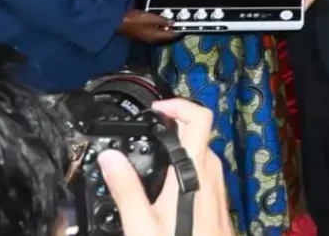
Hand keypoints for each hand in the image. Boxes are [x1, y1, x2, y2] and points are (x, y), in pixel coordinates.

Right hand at [98, 98, 232, 235]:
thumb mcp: (142, 225)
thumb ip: (126, 189)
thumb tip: (110, 158)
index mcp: (194, 171)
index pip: (199, 118)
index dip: (179, 105)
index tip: (157, 109)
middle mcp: (212, 174)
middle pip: (198, 136)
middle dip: (173, 132)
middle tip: (147, 136)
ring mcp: (218, 188)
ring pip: (201, 156)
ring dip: (179, 153)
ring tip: (151, 163)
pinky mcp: (218, 202)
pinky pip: (204, 175)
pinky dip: (186, 172)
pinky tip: (166, 191)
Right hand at [119, 8, 177, 43]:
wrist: (118, 22)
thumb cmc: (135, 19)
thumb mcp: (151, 18)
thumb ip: (162, 21)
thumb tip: (173, 23)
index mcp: (156, 36)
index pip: (171, 36)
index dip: (178, 32)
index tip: (184, 28)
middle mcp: (152, 40)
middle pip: (166, 37)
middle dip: (172, 32)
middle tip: (179, 25)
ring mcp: (147, 39)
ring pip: (160, 36)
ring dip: (166, 31)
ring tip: (171, 24)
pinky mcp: (143, 36)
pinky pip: (155, 34)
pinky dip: (159, 30)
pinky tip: (160, 24)